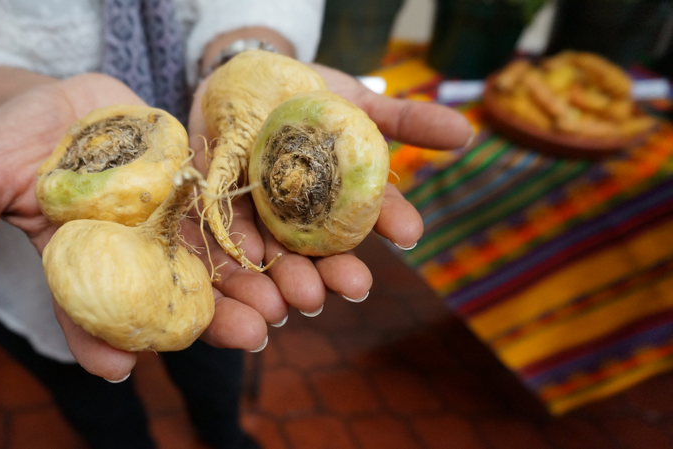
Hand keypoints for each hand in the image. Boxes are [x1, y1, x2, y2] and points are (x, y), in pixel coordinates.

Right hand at [0, 72, 269, 380]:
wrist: (66, 100)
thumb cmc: (17, 140)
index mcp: (80, 263)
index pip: (87, 312)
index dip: (98, 340)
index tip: (118, 366)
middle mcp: (131, 253)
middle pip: (171, 298)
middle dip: (212, 323)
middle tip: (249, 339)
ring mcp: (168, 223)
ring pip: (212, 264)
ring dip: (250, 288)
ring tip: (283, 307)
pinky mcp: (196, 189)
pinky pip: (228, 214)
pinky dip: (254, 233)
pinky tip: (281, 250)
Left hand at [186, 63, 472, 334]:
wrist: (237, 77)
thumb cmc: (304, 93)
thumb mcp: (354, 101)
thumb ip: (404, 119)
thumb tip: (464, 131)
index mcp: (337, 200)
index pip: (368, 215)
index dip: (390, 222)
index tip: (410, 232)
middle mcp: (299, 220)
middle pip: (318, 254)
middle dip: (334, 273)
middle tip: (353, 285)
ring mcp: (254, 220)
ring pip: (268, 261)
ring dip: (282, 285)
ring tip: (295, 302)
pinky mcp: (209, 215)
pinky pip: (213, 248)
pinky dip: (227, 272)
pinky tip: (245, 285)